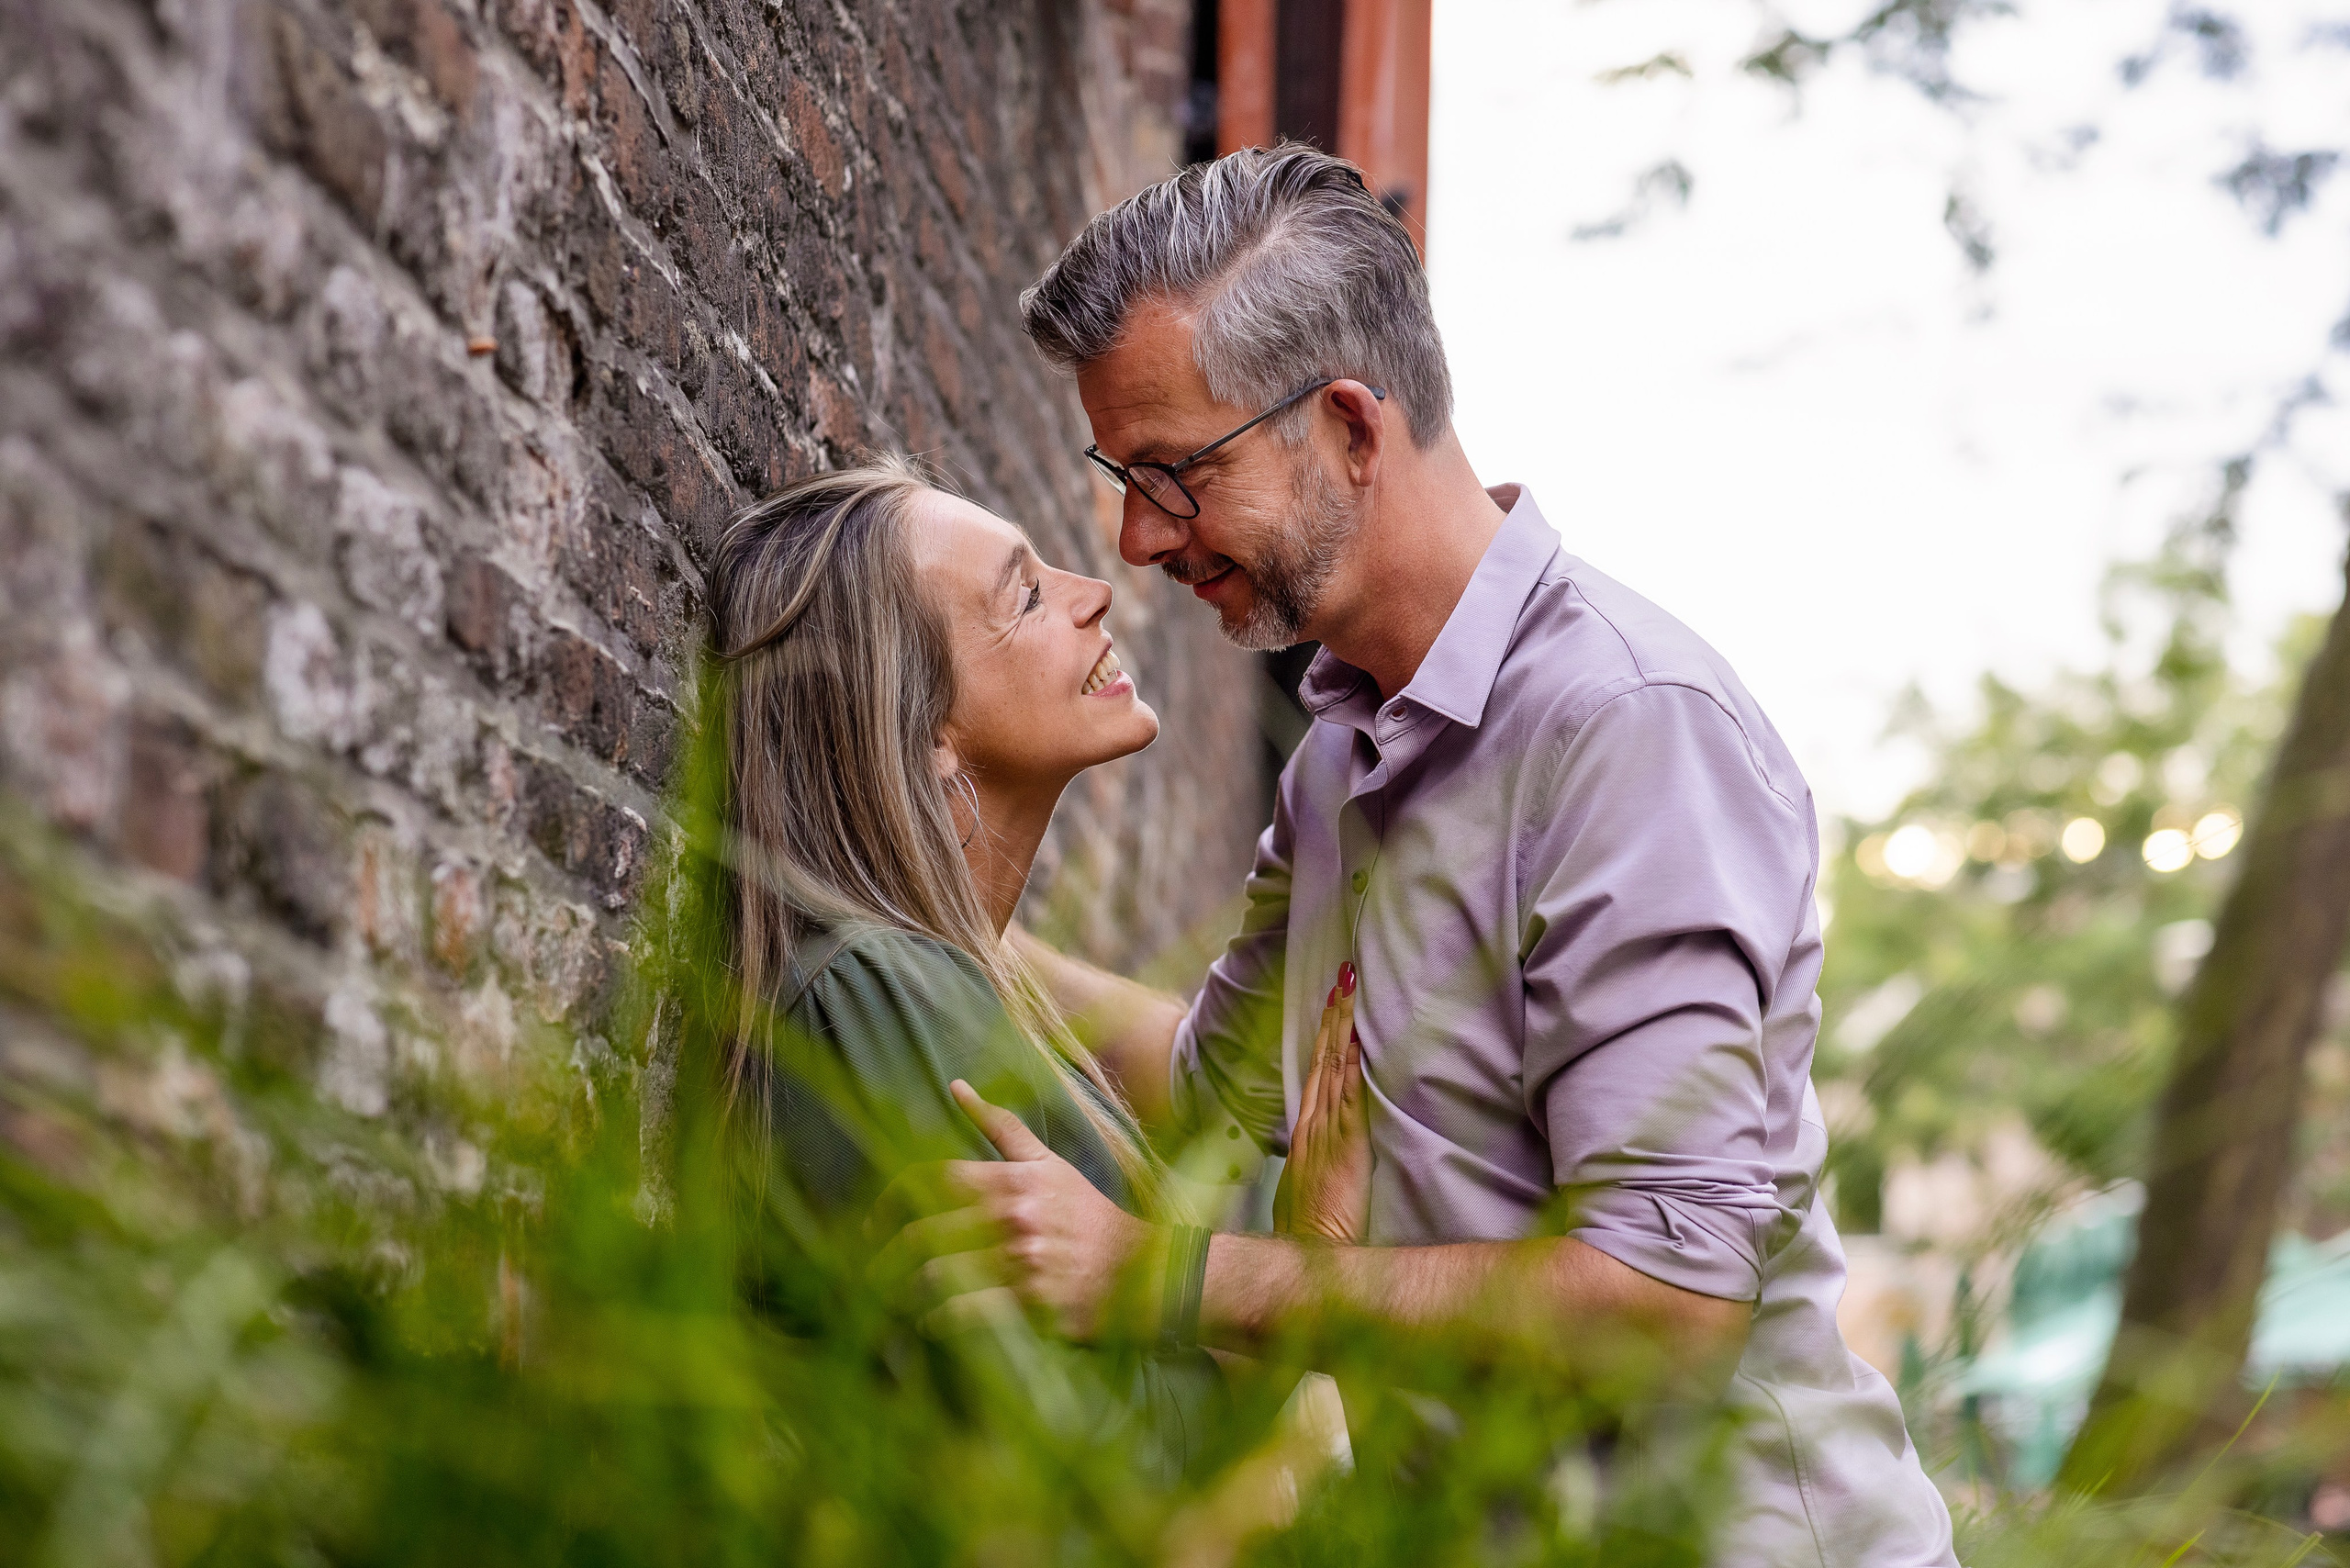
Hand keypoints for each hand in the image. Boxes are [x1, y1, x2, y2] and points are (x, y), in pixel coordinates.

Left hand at [870, 1080, 1152, 1340]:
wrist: (1141, 1272)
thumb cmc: (1086, 1216)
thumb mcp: (1048, 1164)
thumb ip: (1000, 1127)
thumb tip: (955, 1086)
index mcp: (1012, 1178)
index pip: (931, 1178)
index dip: (890, 1201)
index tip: (872, 1225)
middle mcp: (1013, 1216)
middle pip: (924, 1232)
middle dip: (885, 1256)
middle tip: (871, 1272)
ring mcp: (1022, 1261)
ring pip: (937, 1276)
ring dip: (906, 1292)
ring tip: (896, 1300)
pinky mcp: (1031, 1304)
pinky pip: (963, 1313)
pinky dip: (935, 1321)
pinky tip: (927, 1323)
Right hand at [1273, 962, 1370, 1241]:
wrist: (1305, 1254)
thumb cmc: (1308, 1231)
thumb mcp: (1306, 1189)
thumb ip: (1314, 1165)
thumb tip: (1322, 1156)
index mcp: (1303, 1134)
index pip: (1315, 1074)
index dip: (1323, 1038)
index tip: (1331, 1005)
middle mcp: (1311, 1125)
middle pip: (1321, 1059)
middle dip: (1332, 1018)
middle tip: (1342, 977)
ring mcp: (1326, 1131)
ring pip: (1333, 1068)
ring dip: (1341, 1028)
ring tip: (1348, 990)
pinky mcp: (1344, 1145)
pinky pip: (1347, 1097)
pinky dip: (1349, 1066)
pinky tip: (1354, 1040)